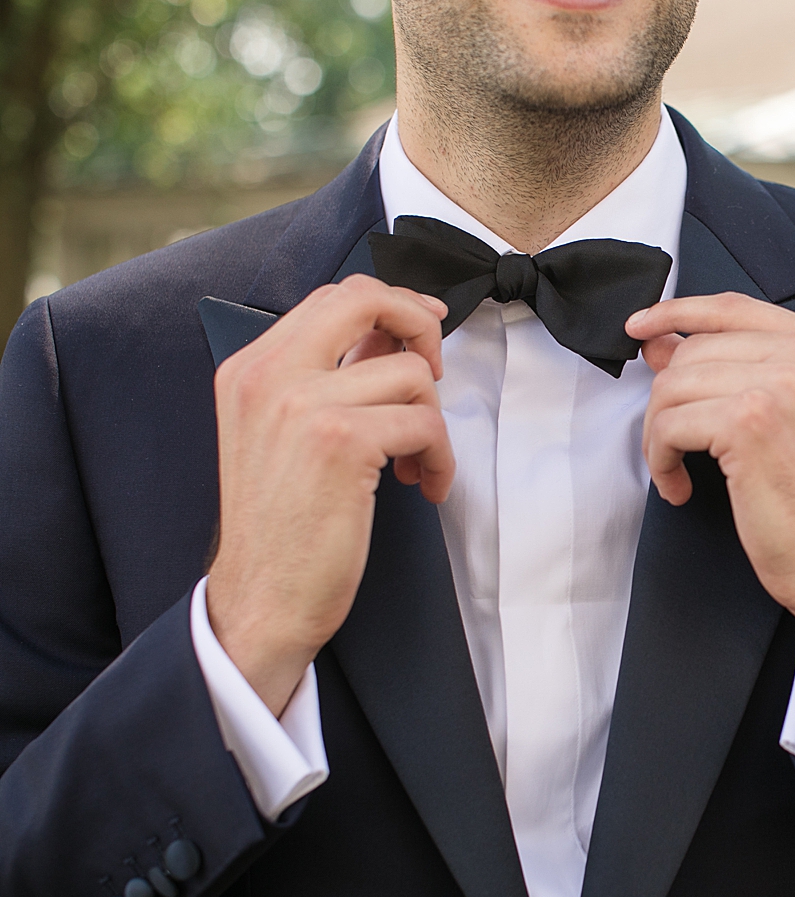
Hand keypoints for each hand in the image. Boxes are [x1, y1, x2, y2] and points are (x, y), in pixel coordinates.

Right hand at [206, 276, 454, 714]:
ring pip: (410, 373)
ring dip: (433, 422)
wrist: (261, 599)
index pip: (334, 297)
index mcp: (251, 369)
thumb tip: (390, 340)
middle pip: (367, 300)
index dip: (393, 304)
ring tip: (417, 463)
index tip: (426, 327)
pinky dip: (441, 457)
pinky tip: (425, 485)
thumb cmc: (282, 526)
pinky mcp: (341, 441)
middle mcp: (269, 375)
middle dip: (422, 327)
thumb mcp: (285, 434)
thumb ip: (327, 379)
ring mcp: (302, 404)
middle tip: (437, 373)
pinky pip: (424, 423)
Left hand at [626, 293, 794, 671]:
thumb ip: (737, 370)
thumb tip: (663, 344)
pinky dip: (661, 459)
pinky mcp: (750, 422)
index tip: (642, 327)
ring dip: (659, 434)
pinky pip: (669, 424)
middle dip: (667, 399)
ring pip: (674, 385)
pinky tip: (681, 486)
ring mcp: (782, 384)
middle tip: (671, 445)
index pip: (733, 307)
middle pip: (695, 350)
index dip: (677, 312)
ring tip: (677, 469)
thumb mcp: (793, 417)